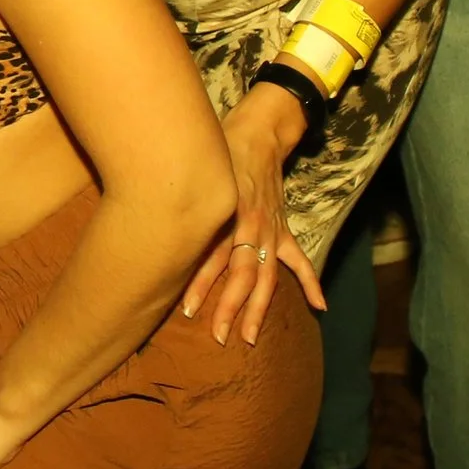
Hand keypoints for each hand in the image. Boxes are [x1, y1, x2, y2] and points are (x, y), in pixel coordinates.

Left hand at [181, 83, 322, 347]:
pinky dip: (311, 281)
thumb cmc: (216, 151)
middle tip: (218, 336)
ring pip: (266, 276)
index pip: (213, 258)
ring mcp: (270, 230)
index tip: (188, 311)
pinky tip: (320, 306)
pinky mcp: (282, 228)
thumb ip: (181, 200)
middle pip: (242, 275)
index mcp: (227, 214)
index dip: (201, 285)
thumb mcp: (196, 172)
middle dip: (230, 308)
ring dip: (259, 307)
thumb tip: (148, 224)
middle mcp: (251, 226)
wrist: (256, 132)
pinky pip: (298, 258)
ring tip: (251, 336)